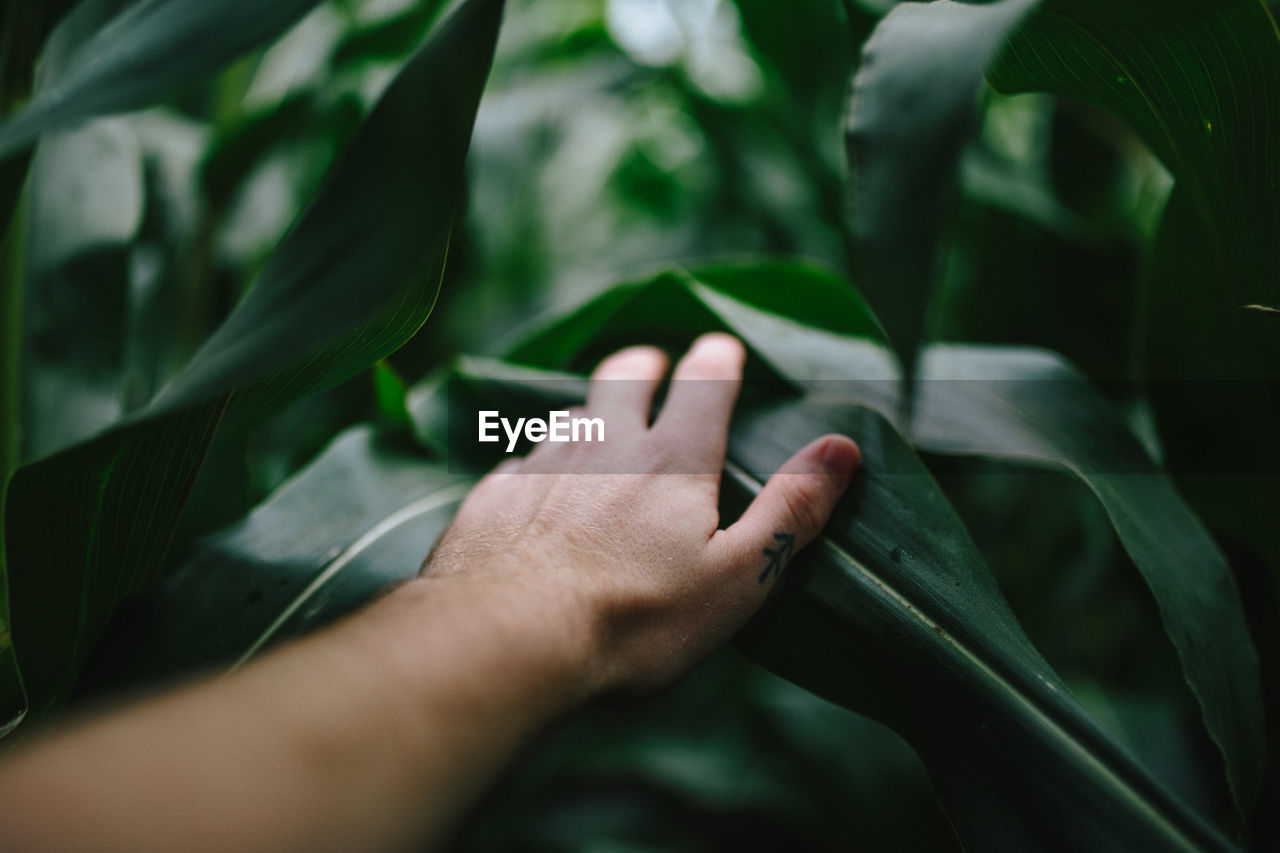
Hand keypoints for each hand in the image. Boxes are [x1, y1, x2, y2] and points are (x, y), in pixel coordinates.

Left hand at [422, 333, 860, 694]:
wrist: (507, 638)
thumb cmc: (637, 618)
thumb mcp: (739, 577)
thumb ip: (791, 510)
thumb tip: (843, 446)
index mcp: (673, 461)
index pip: (703, 385)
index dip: (717, 361)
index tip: (721, 347)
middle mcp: (605, 445)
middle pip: (624, 377)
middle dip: (645, 364)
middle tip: (654, 364)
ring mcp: (542, 465)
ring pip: (570, 415)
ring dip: (591, 411)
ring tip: (598, 423)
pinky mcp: (494, 495)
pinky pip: (521, 461)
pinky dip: (539, 463)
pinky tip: (536, 486)